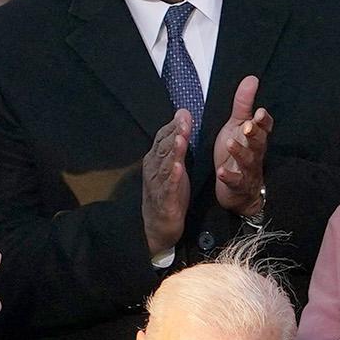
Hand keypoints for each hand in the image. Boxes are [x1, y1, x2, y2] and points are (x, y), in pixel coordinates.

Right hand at [142, 109, 190, 257]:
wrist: (158, 226)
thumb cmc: (168, 193)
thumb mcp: (173, 165)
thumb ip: (177, 142)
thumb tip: (182, 116)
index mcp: (155, 159)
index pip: (162, 138)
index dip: (173, 125)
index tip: (184, 113)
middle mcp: (154, 169)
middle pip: (163, 148)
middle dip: (174, 133)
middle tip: (184, 121)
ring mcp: (158, 184)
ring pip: (165, 165)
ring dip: (173, 151)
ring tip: (180, 139)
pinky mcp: (165, 200)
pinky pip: (168, 187)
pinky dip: (172, 177)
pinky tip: (178, 168)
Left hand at [213, 75, 271, 217]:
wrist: (237, 190)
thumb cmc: (237, 153)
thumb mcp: (237, 125)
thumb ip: (244, 104)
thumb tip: (251, 78)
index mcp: (255, 137)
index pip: (265, 127)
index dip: (263, 121)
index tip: (259, 112)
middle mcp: (255, 153)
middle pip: (258, 142)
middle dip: (254, 134)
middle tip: (248, 126)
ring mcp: (248, 170)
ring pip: (248, 161)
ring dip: (240, 152)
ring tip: (230, 143)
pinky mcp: (238, 186)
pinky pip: (236, 182)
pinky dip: (229, 177)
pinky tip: (221, 172)